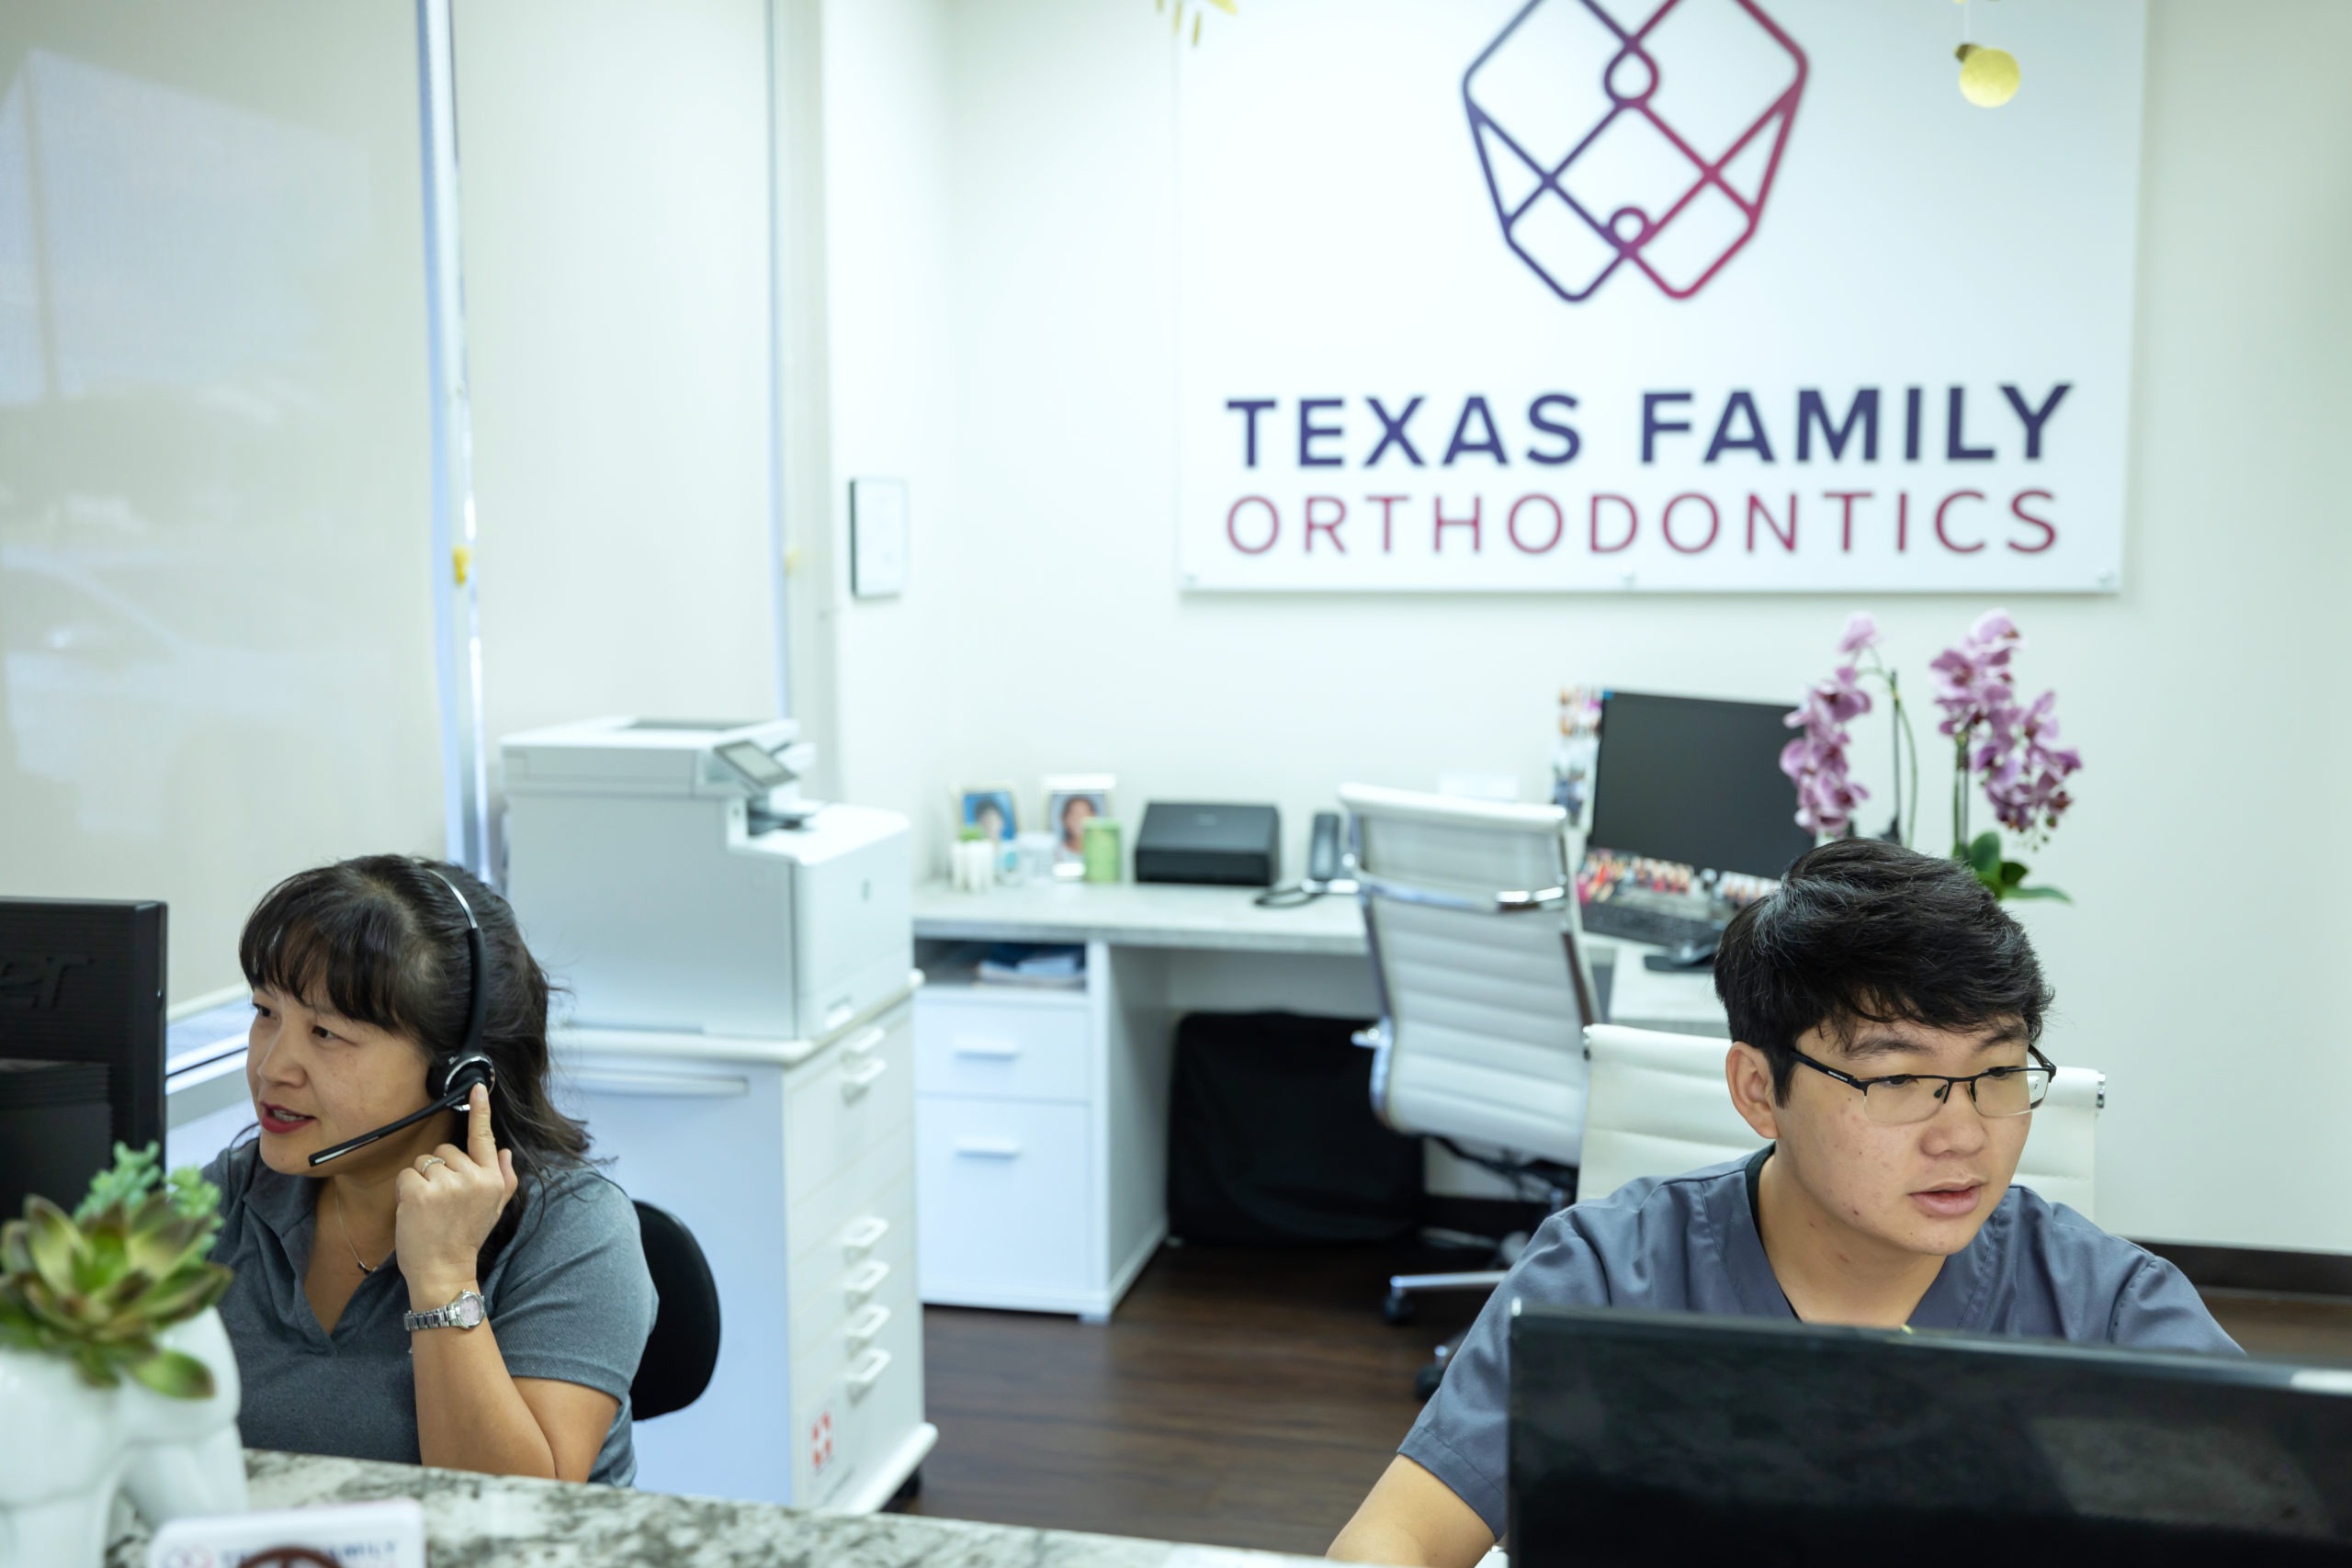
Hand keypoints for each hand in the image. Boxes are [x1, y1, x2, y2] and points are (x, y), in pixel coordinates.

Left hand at [395, 1083, 517, 1306]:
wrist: (444, 1271)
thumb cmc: (466, 1238)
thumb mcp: (494, 1209)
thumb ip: (503, 1178)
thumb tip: (503, 1152)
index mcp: (492, 1180)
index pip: (485, 1138)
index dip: (481, 1110)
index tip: (478, 1086)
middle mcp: (473, 1178)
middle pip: (445, 1150)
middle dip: (438, 1170)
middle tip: (441, 1201)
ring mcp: (446, 1184)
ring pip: (423, 1162)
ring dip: (420, 1182)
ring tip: (428, 1208)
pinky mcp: (420, 1191)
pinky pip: (406, 1175)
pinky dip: (403, 1191)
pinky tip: (413, 1210)